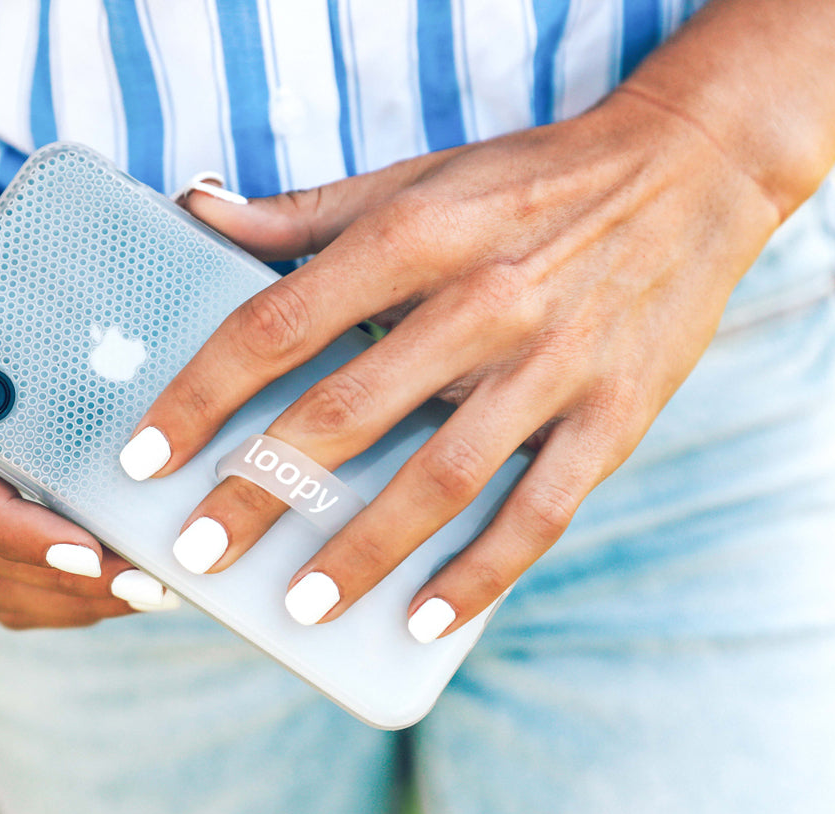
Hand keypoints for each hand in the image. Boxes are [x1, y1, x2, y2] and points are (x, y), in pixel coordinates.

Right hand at [0, 215, 177, 628]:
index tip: (93, 545)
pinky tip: (125, 591)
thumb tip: (206, 198)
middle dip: (65, 583)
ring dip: (71, 602)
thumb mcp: (21, 237)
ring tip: (152, 592)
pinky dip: (61, 603)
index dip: (17, 529)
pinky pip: (4, 589)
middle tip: (150, 583)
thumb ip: (105, 231)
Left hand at [127, 89, 781, 640]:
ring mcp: (554, 367)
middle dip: (259, 493)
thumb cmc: (529, 181)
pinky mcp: (613, 417)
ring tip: (299, 608)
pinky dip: (481, 576)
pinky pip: (540, 513)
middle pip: (345, 415)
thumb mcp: (414, 177)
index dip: (201, 395)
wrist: (691, 170)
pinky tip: (424, 623)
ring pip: (441, 479)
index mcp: (415, 237)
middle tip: (198, 551)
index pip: (278, 324)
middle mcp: (481, 303)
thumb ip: (300, 211)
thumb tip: (194, 212)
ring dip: (363, 553)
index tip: (144, 457)